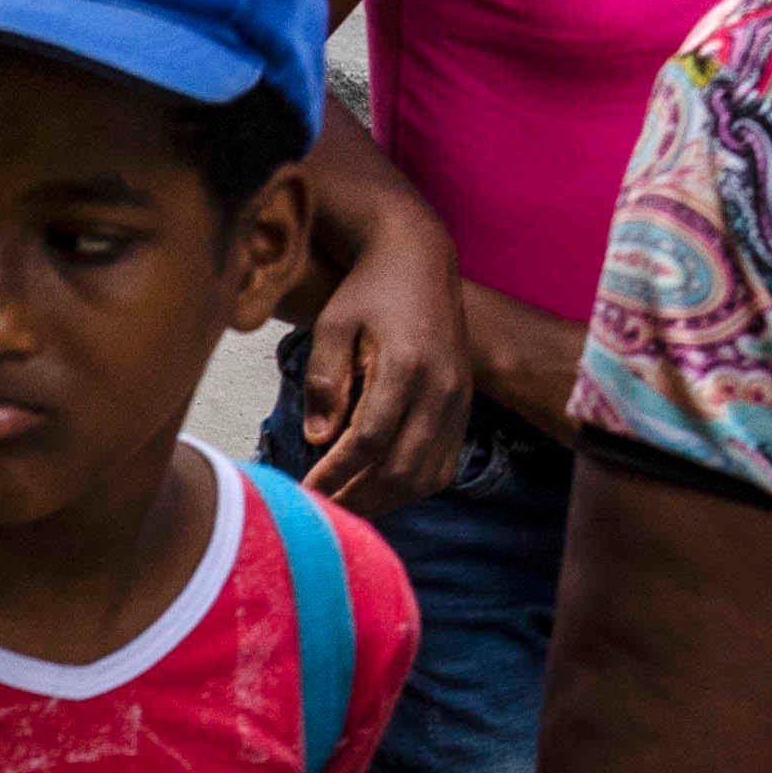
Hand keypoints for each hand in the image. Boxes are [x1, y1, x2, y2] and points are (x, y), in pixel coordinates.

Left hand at [283, 177, 475, 506]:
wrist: (419, 261)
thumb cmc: (368, 292)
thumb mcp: (332, 326)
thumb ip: (324, 382)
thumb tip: (318, 439)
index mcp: (406, 365)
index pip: (368, 441)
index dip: (336, 473)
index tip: (306, 490)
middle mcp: (441, 387)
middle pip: (401, 468)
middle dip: (358, 498)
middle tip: (322, 511)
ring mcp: (459, 399)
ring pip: (427, 475)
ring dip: (385, 500)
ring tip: (346, 506)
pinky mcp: (465, 406)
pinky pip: (444, 464)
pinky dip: (411, 487)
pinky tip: (379, 489)